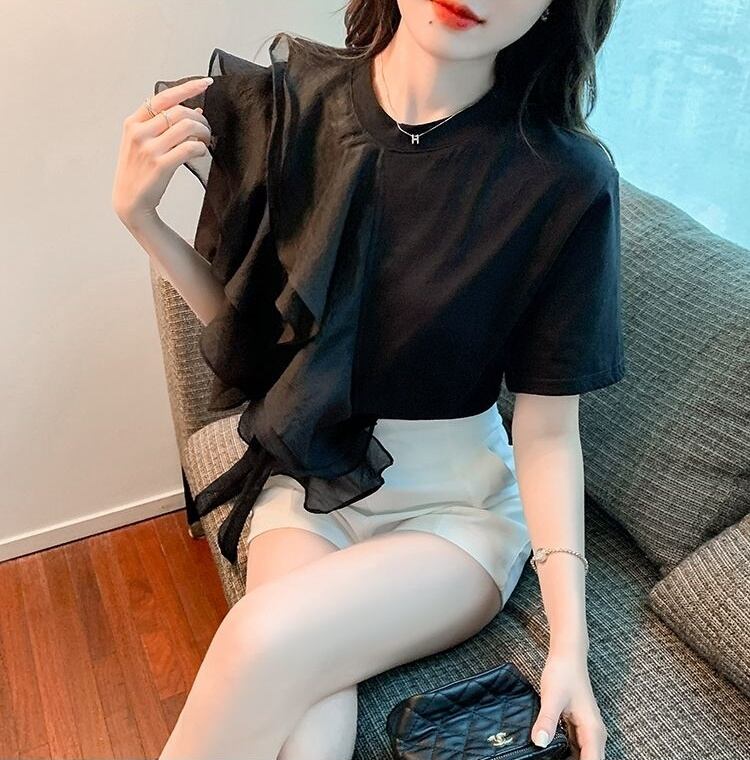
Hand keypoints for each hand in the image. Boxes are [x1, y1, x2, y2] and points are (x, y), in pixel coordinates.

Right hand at [112, 76, 212, 226]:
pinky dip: (201, 148)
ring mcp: (149, 148)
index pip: (163, 96)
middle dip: (199, 119)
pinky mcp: (161, 165)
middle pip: (179, 111)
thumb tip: (195, 110)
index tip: (205, 82)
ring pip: (187, 126)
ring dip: (203, 132)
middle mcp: (139, 132)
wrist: (131, 202)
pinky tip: (201, 152)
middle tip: (206, 130)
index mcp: (133, 122)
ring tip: (205, 141)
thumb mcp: (144, 144)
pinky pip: (190, 147)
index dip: (187, 87)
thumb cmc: (140, 172)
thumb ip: (163, 126)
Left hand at [531, 649, 607, 759]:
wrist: (567, 656)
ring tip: (548, 757)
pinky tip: (550, 752)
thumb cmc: (563, 673)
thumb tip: (539, 742)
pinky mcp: (579, 726)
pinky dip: (566, 753)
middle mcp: (594, 734)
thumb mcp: (552, 697)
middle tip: (548, 759)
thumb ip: (547, 720)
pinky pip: (575, 748)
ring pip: (582, 756)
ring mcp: (587, 731)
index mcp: (592, 731)